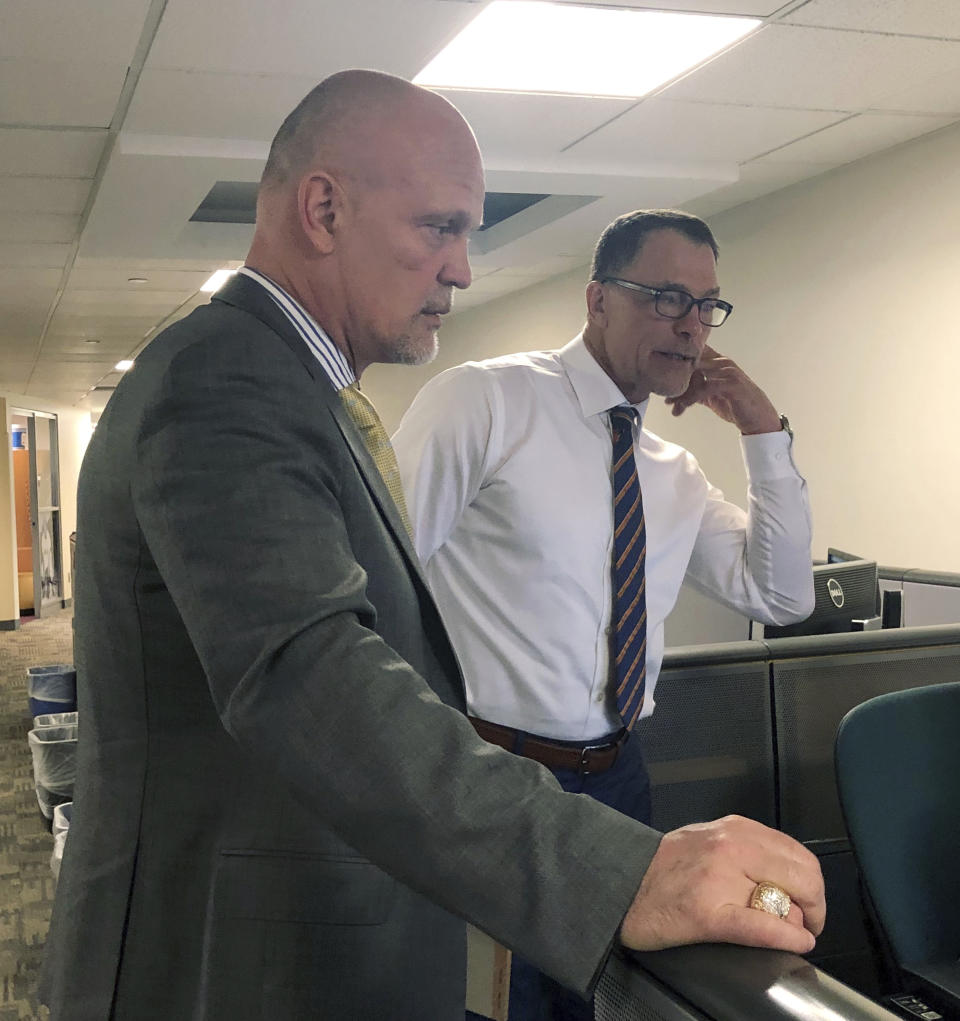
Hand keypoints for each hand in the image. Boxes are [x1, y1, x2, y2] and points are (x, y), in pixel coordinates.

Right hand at [620, 815, 824, 954]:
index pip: (798, 854)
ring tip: (793, 932)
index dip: (813, 884)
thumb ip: (745, 850)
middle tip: (809, 922)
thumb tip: (786, 880)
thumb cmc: (661, 867)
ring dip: (801, 923)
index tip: (808, 902)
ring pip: (788, 902)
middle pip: (803, 877)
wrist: (618, 882)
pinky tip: (796, 943)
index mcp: (733, 829)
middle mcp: (731, 847)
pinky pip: (764, 927)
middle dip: (815, 906)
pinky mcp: (708, 914)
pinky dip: (788, 937)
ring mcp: (719, 880)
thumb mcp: (708, 841)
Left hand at [665, 346, 780, 435]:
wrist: (758, 418)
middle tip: (661, 392)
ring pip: (695, 376)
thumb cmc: (735, 405)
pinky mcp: (731, 383)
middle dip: (674, 378)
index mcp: (717, 361)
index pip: (693, 353)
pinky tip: (680, 408)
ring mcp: (728, 371)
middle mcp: (722, 362)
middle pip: (691, 364)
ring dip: (680, 391)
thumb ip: (697, 388)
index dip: (677, 360)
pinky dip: (689, 398)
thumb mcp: (711, 395)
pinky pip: (704, 388)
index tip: (660, 374)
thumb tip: (677, 391)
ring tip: (669, 404)